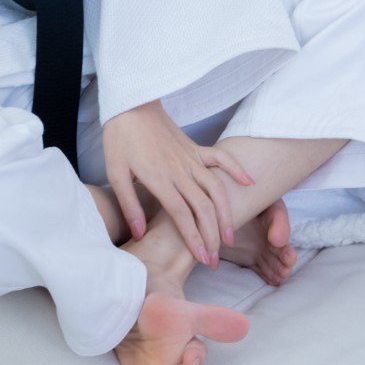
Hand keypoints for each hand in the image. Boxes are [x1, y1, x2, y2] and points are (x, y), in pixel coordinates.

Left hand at [101, 99, 254, 266]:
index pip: (182, 214)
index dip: (194, 238)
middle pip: (203, 207)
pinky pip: (220, 158)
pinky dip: (236, 169)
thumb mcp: (115, 173)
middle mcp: (179, 169)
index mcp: (159, 177)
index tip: (203, 258)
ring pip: (216, 188)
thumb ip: (129, 204)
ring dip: (226, 213)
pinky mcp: (194, 147)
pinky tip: (249, 183)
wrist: (130, 104)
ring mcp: (190, 157)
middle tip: (215, 260)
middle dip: (212, 236)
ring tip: (229, 236)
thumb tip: (140, 233)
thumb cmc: (120, 139)